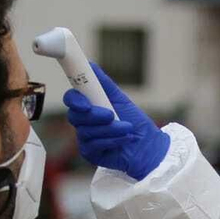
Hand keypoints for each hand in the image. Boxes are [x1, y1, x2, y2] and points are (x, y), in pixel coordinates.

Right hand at [63, 62, 169, 179]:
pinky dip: (112, 140)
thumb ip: (104, 83)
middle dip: (93, 115)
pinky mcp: (90, 153)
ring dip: (109, 129)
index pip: (71, 99)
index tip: (85, 103)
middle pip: (75, 116)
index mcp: (88, 105)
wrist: (148, 145)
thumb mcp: (120, 99)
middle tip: (111, 115)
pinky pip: (94, 145)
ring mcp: (85, 138)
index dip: (74, 99)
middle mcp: (83, 122)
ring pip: (86, 132)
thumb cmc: (135, 122)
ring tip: (127, 128)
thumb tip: (90, 65)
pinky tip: (124, 139)